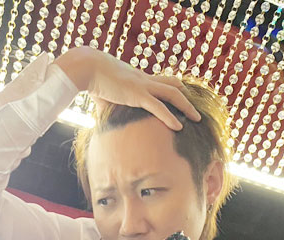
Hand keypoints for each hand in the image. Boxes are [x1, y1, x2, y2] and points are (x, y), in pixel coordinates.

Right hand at [55, 46, 200, 130]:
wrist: (86, 68)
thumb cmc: (91, 80)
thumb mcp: (104, 93)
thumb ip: (108, 104)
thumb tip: (102, 118)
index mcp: (137, 78)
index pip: (161, 80)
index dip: (174, 87)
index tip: (183, 95)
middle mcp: (143, 80)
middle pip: (172, 85)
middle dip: (186, 98)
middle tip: (196, 111)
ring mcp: (142, 86)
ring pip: (172, 94)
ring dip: (186, 106)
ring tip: (197, 119)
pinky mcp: (137, 94)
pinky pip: (159, 107)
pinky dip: (170, 117)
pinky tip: (179, 127)